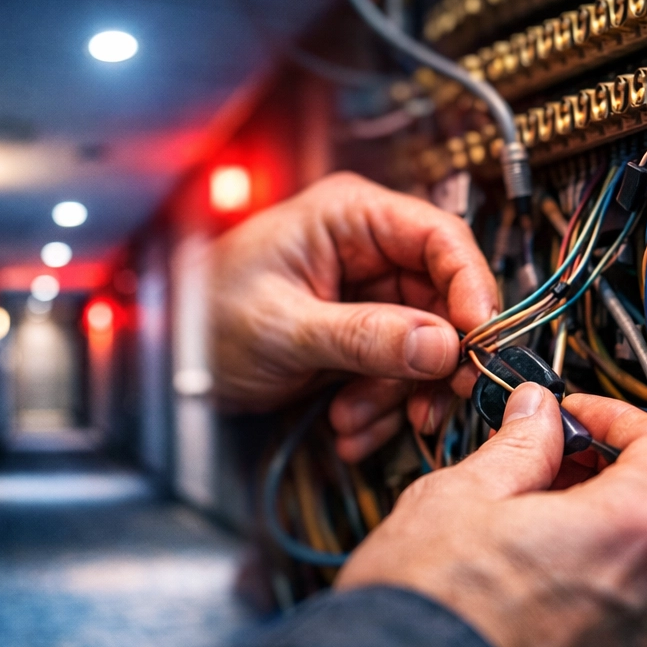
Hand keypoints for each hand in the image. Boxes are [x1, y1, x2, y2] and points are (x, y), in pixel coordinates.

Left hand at [208, 172, 497, 460]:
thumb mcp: (285, 327)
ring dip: (397, 395)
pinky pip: (396, 374)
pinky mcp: (359, 341)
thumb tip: (442, 344)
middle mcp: (367, 251)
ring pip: (425, 348)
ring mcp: (366, 298)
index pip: (442, 240)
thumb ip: (365, 336)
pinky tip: (348, 428)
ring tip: (352, 420)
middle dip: (432, 362)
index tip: (480, 343)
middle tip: (431, 405)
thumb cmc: (204, 316)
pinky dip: (379, 408)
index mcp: (350, 218)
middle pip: (443, 302)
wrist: (166, 357)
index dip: (471, 290)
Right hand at [335, 385, 646, 646]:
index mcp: (637, 532)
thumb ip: (517, 450)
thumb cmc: (424, 621)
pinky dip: (610, 635)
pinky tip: (542, 628)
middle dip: (618, 495)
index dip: (622, 423)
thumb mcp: (455, 499)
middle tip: (550, 489)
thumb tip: (535, 418)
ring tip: (537, 566)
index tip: (583, 425)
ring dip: (617, 569)